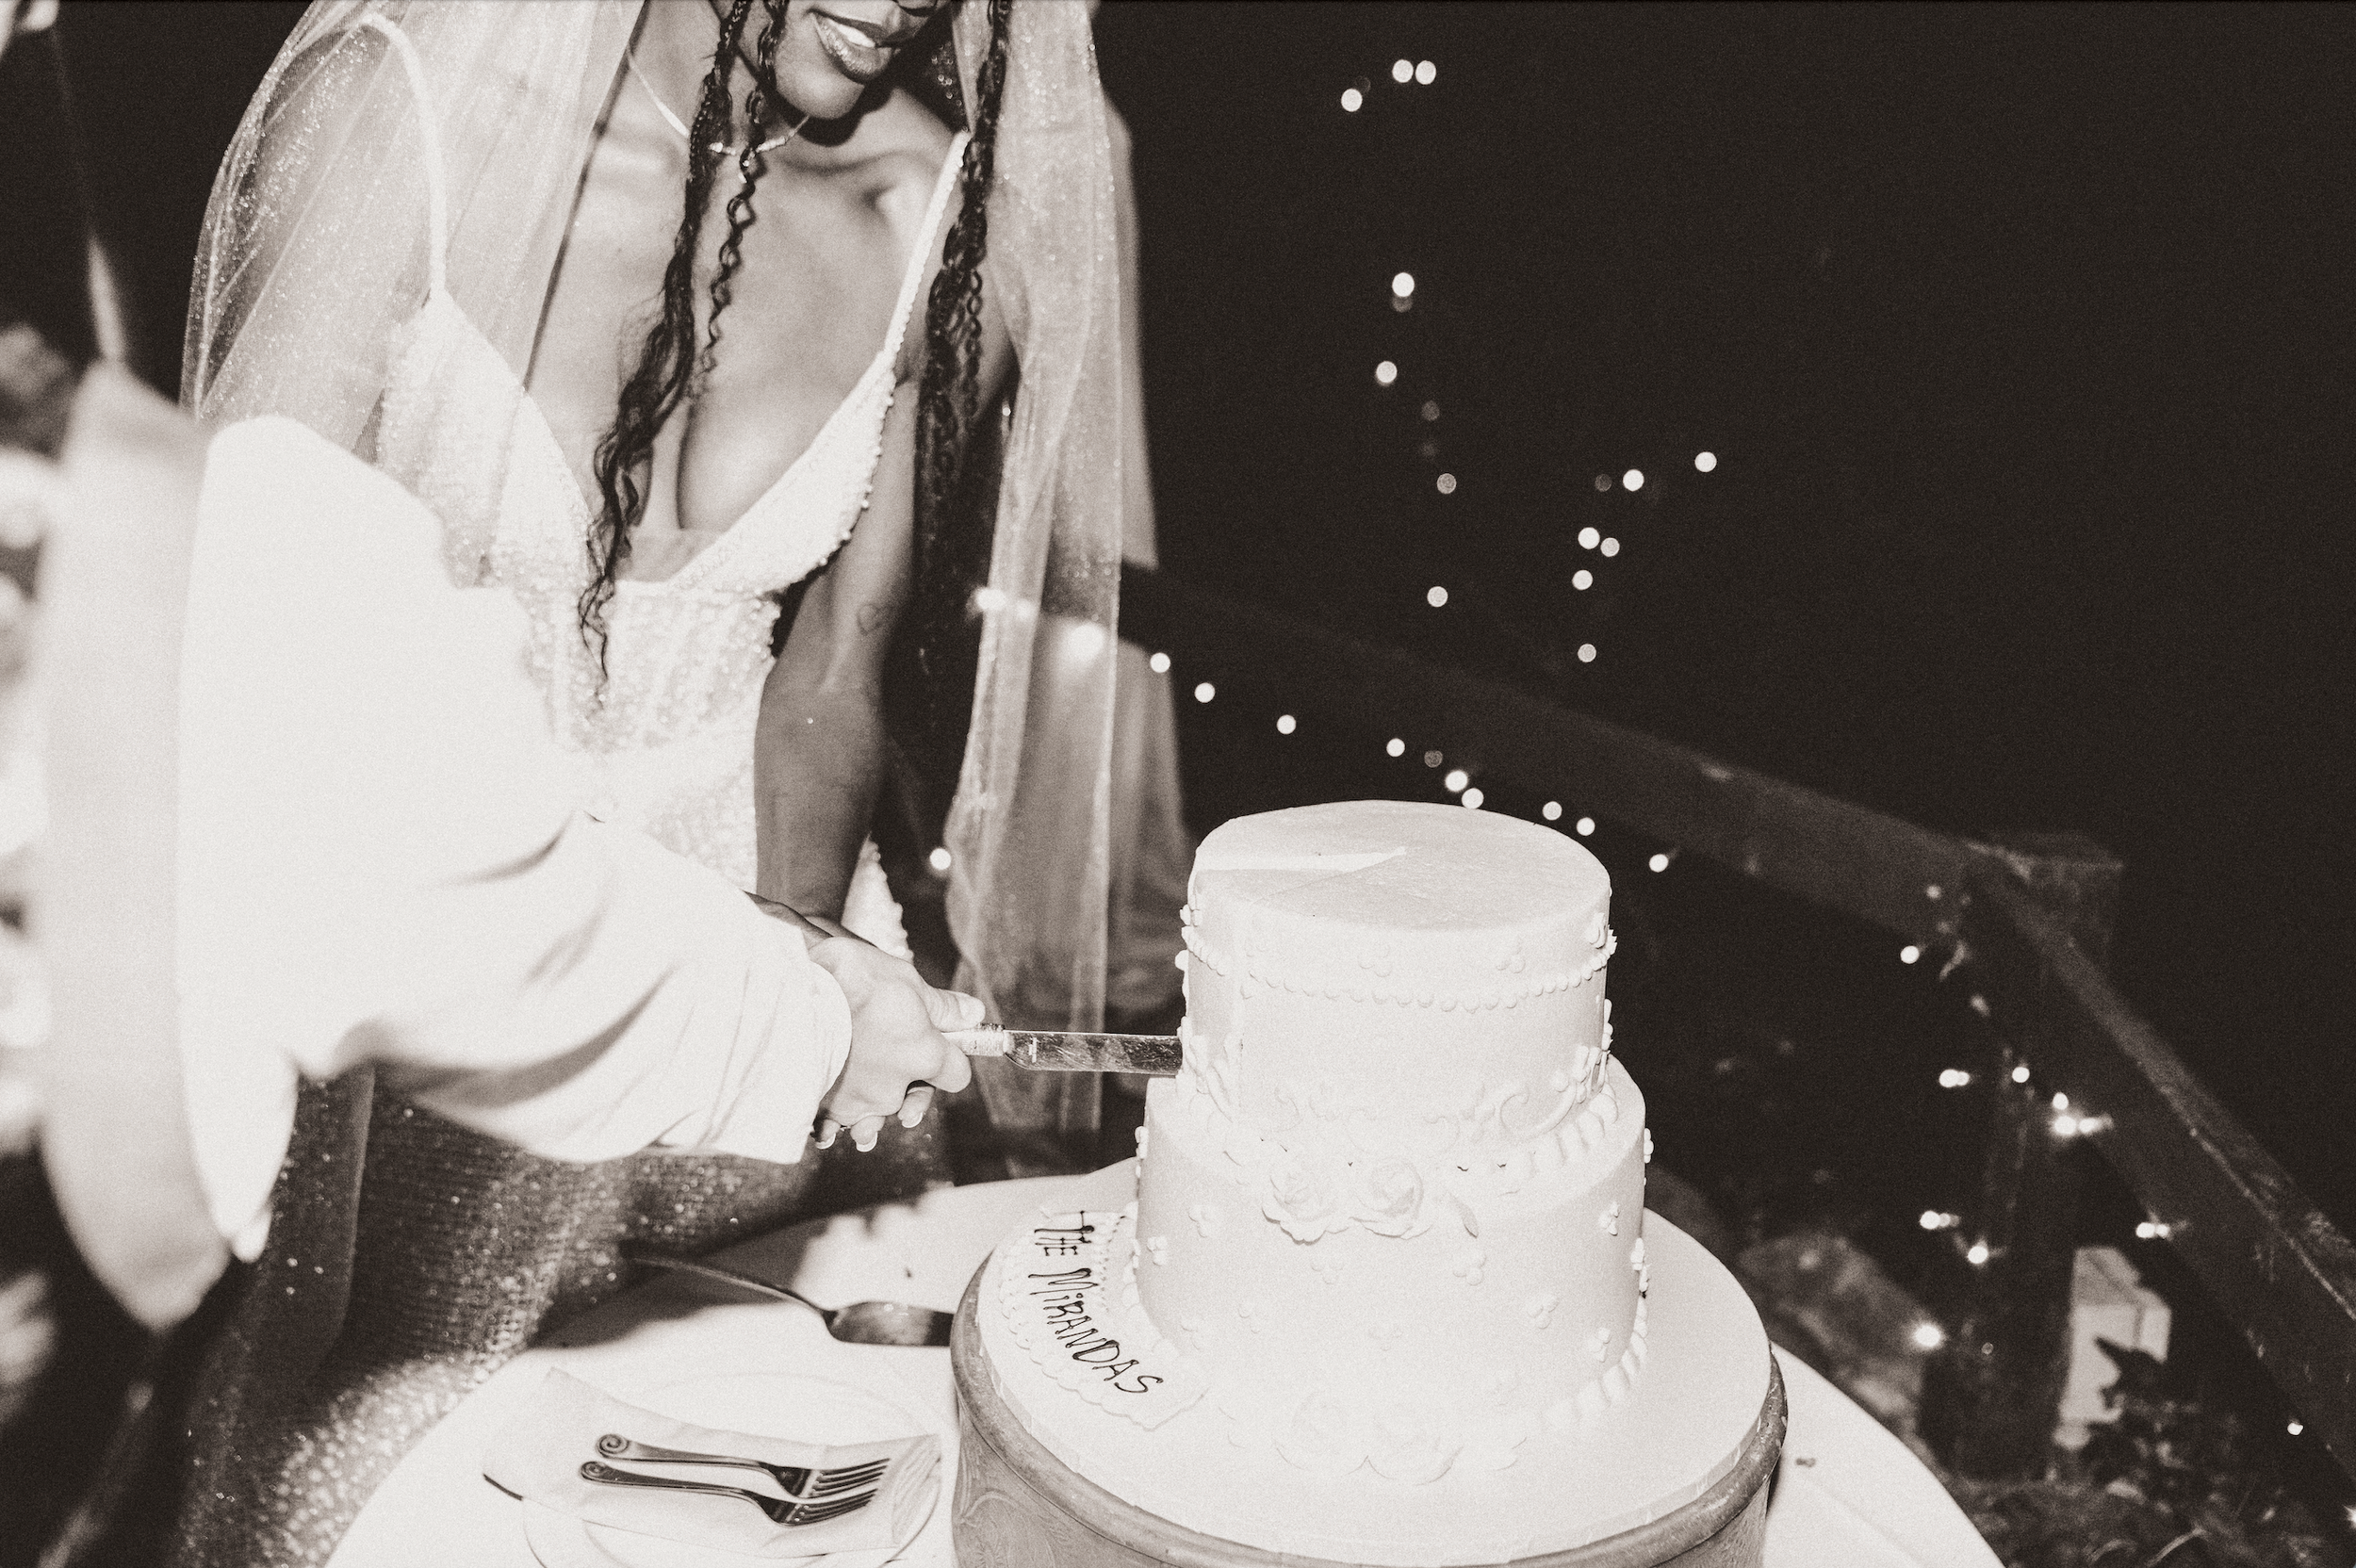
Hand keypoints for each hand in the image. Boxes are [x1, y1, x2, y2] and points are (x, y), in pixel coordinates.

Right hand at [804, 935, 977, 1152]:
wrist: (793, 998)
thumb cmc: (851, 983)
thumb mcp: (905, 980)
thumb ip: (941, 1006)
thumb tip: (973, 1013)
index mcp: (923, 1056)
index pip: (956, 1074)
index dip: (951, 1060)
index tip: (943, 1048)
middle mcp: (894, 1088)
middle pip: (912, 1099)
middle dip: (909, 1088)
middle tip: (899, 1073)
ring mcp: (858, 1102)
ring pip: (871, 1116)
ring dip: (869, 1110)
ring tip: (863, 1110)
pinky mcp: (823, 1108)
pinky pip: (833, 1124)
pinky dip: (832, 1120)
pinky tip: (829, 1122)